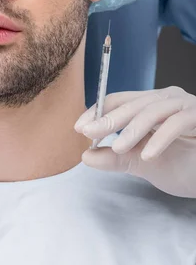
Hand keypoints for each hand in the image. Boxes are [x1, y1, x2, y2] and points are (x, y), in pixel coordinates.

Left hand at [74, 87, 195, 197]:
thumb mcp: (143, 162)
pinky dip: (160, 140)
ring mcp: (186, 106)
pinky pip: (177, 124)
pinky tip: (147, 156)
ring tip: (117, 147)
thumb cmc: (185, 166)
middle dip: (109, 118)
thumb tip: (85, 157)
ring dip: (133, 129)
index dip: (97, 111)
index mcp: (151, 104)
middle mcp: (168, 99)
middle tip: (89, 132)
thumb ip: (116, 159)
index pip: (118, 100)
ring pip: (153, 111)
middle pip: (133, 103)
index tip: (79, 127)